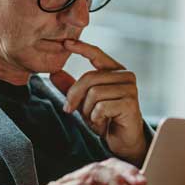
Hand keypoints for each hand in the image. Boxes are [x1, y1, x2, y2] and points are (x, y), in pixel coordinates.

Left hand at [50, 40, 147, 165]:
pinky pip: (101, 107)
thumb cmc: (106, 119)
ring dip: (88, 111)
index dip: (81, 47)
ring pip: (94, 93)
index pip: (97, 54)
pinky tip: (103, 124)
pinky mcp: (130, 103)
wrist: (123, 141)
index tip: (65, 43)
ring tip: (94, 119)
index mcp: (115, 71)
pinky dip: (96, 119)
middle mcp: (125, 76)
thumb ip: (71, 88)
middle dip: (74, 96)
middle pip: (89, 78)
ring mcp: (129, 89)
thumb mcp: (84, 102)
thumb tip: (54, 73)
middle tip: (69, 110)